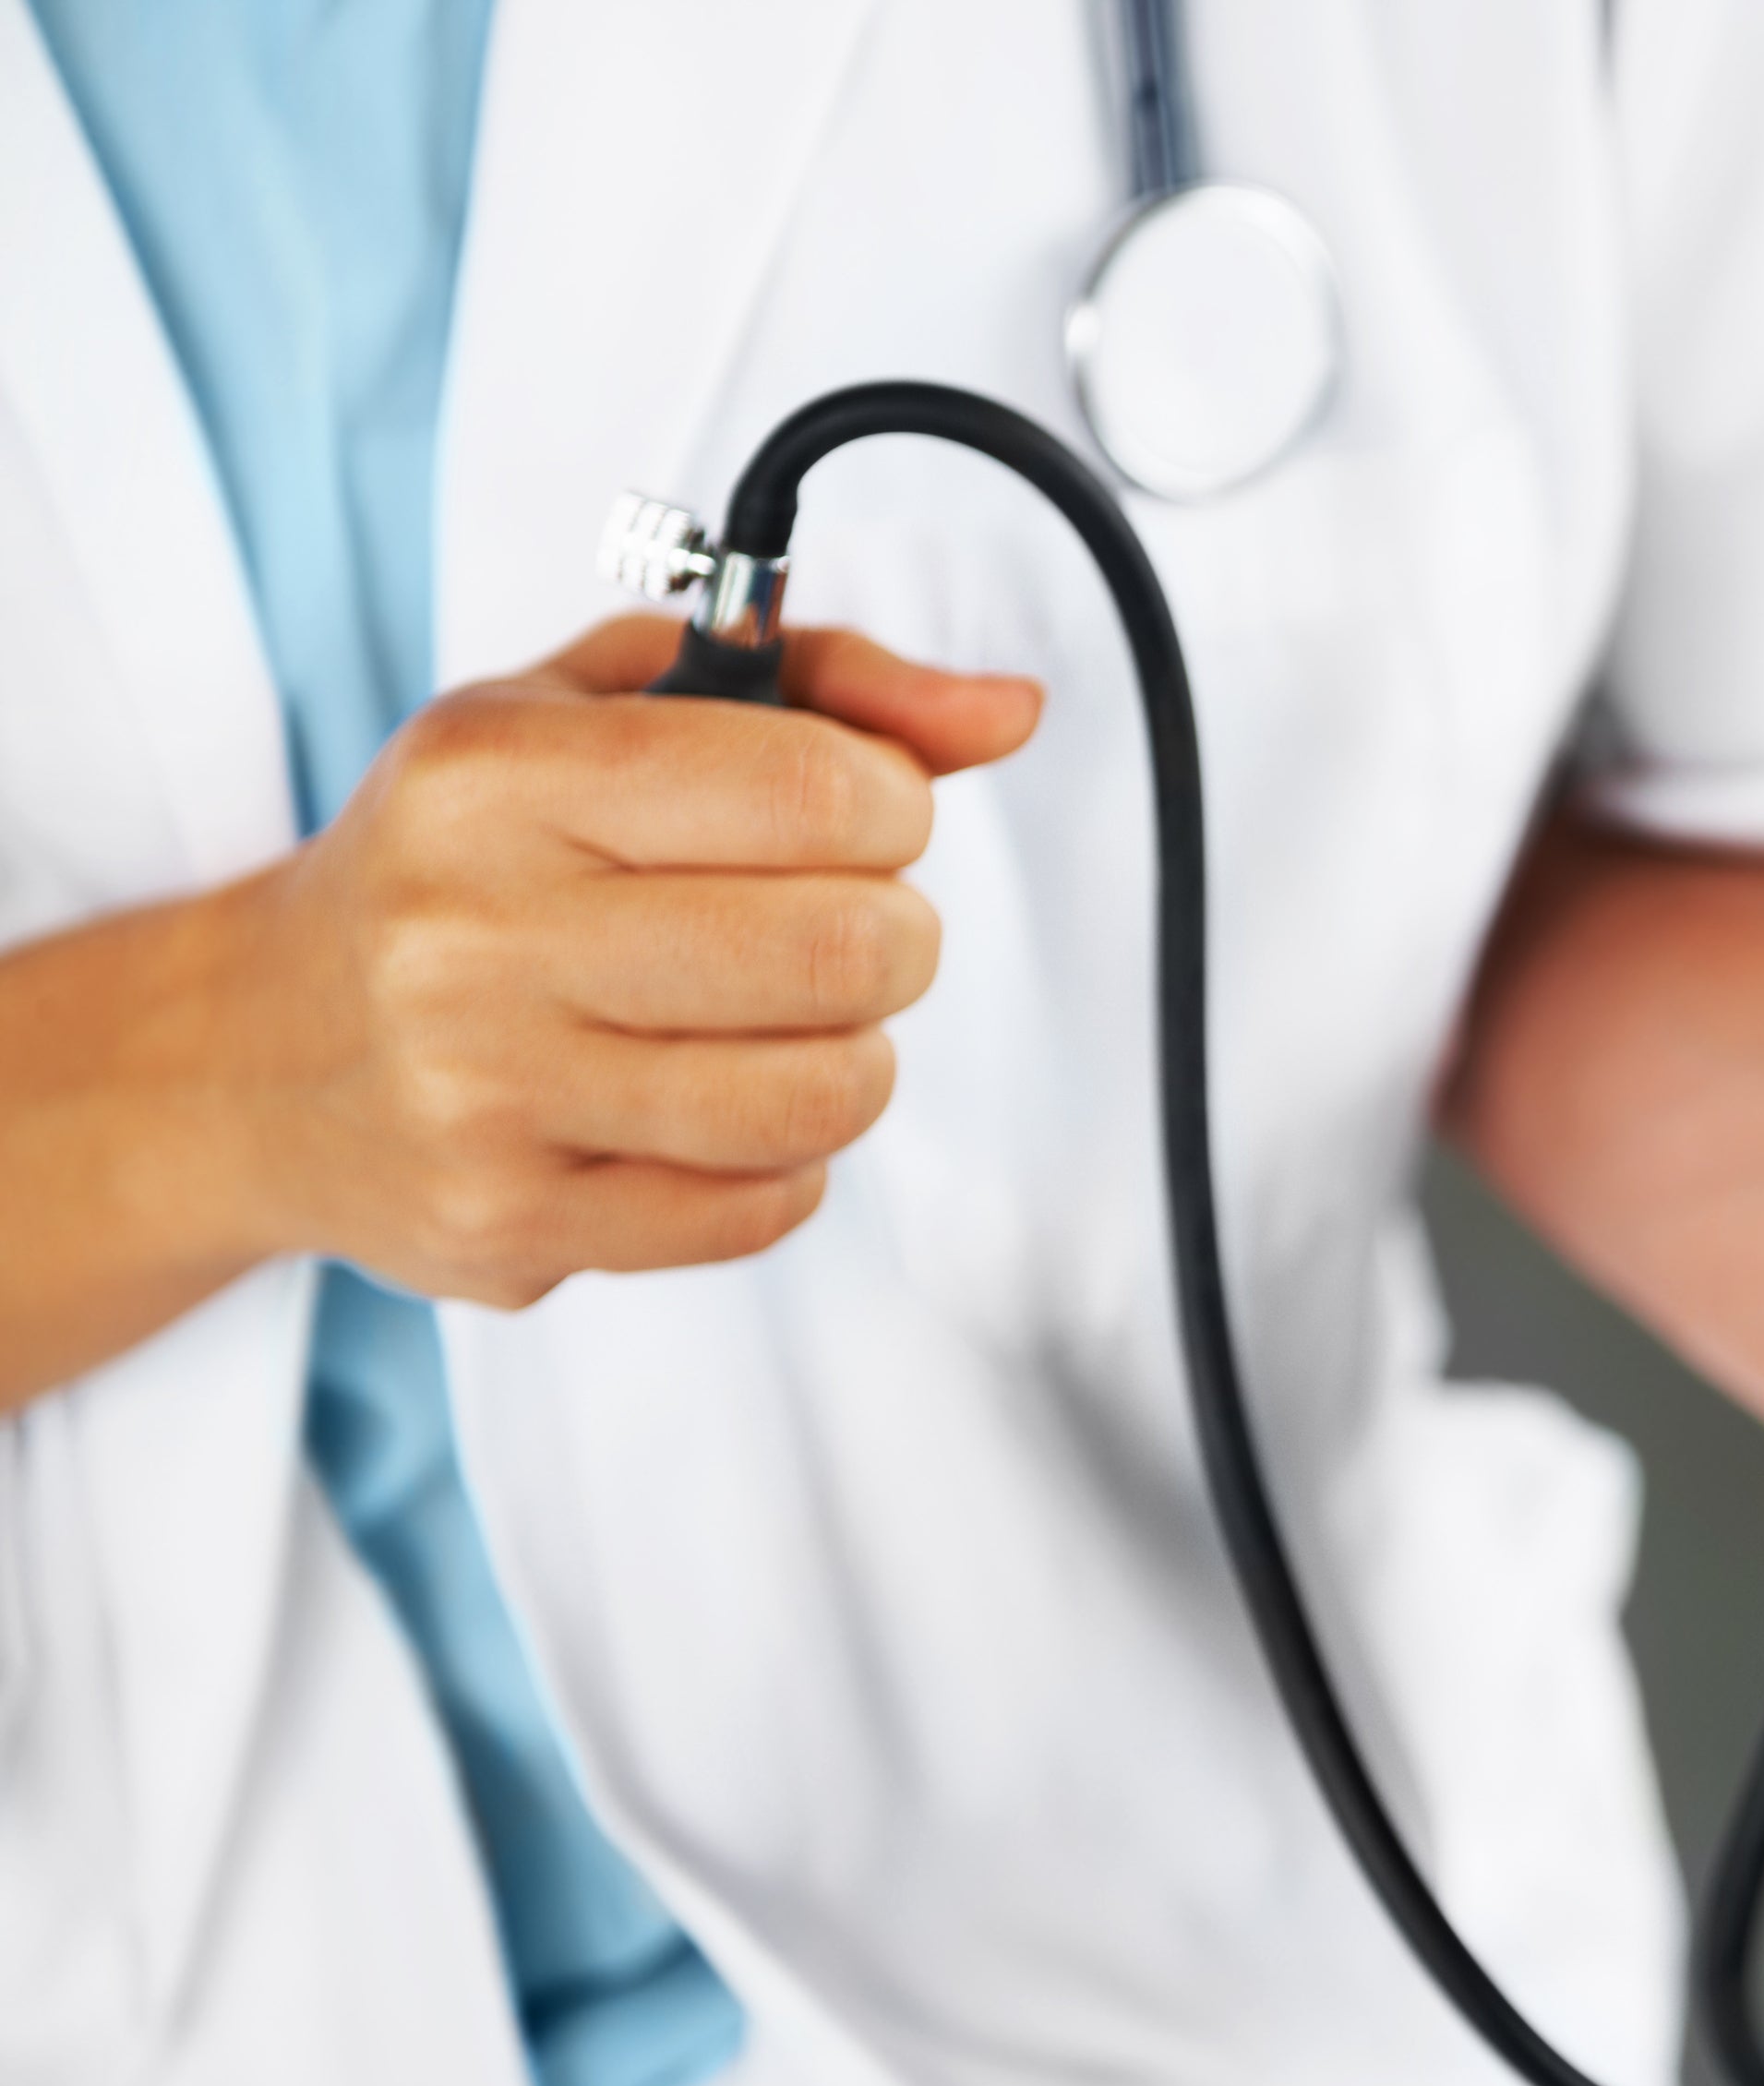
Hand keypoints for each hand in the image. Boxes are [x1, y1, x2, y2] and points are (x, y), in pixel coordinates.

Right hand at [222, 615, 1040, 1305]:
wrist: (259, 1053)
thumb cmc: (469, 860)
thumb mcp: (604, 711)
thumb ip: (823, 685)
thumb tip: (1008, 711)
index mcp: (497, 777)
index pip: (812, 786)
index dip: (895, 804)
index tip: (863, 815)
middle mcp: (474, 935)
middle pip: (839, 949)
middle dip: (892, 936)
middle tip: (843, 927)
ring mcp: (486, 1095)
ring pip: (818, 1095)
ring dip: (851, 1055)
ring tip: (792, 1022)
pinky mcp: (513, 1225)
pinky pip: (762, 1209)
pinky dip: (784, 1161)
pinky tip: (712, 1108)